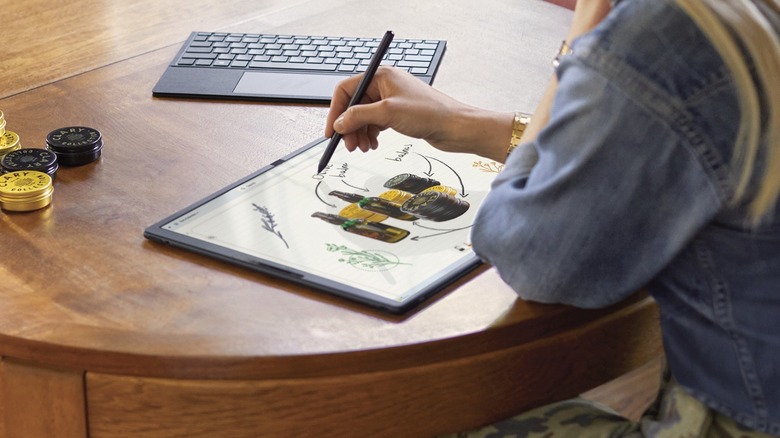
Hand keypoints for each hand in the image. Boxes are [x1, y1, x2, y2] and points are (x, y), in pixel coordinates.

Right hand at [325, 67, 513, 161]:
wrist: (455, 127)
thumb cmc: (429, 113)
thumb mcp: (388, 113)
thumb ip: (359, 116)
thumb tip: (339, 122)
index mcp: (381, 76)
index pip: (347, 89)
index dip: (336, 110)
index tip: (331, 130)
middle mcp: (385, 86)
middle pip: (354, 105)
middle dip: (349, 126)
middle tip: (348, 145)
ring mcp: (391, 100)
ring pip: (364, 117)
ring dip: (360, 133)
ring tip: (363, 148)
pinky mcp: (398, 114)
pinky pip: (375, 124)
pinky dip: (371, 135)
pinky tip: (373, 145)